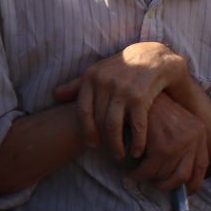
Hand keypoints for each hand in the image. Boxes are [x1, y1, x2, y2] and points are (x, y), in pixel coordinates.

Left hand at [53, 41, 190, 160]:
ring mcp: (123, 90)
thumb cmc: (123, 67)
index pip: (83, 111)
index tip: (92, 144)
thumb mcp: (99, 71)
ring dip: (116, 145)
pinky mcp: (141, 97)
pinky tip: (136, 151)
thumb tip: (55, 95)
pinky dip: (136, 142)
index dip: (86, 131)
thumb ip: (77, 84)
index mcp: (92, 77)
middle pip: (99, 121)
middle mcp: (105, 82)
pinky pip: (136, 126)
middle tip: (109, 153)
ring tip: (120, 155)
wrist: (155, 55)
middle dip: (104, 141)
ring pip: (114, 126)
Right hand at [124, 91, 210, 193]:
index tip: (185, 193)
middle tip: (153, 184)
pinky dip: (137, 175)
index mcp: (199, 132)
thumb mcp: (176, 124)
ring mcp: (180, 142)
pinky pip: (149, 172)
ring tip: (139, 175)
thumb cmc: (153, 109)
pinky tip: (130, 171)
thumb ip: (182, 145)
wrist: (138, 92)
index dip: (193, 184)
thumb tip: (183, 180)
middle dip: (166, 186)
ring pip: (163, 176)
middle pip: (182, 177)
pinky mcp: (163, 147)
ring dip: (149, 179)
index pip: (202, 167)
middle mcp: (194, 138)